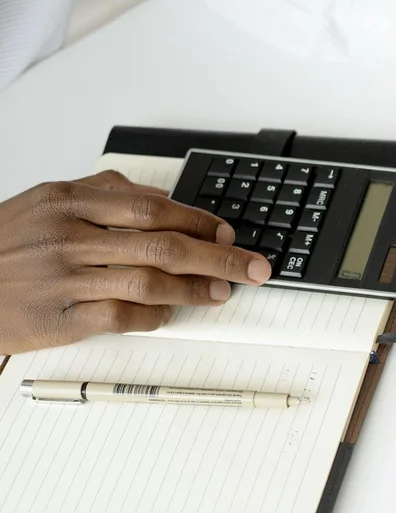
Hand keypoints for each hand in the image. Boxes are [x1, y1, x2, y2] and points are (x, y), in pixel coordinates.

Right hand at [0, 171, 271, 354]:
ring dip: (196, 288)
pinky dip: (156, 317)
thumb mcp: (47, 202)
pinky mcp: (62, 319)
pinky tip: (171, 314)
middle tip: (254, 266)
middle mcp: (69, 236)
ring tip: (223, 291)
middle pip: (163, 243)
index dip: (201, 221)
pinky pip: (124, 318)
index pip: (154, 207)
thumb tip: (162, 197)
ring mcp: (66, 279)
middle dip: (220, 256)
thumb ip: (103, 193)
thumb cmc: (7, 245)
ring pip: (150, 281)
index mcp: (69, 200)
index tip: (230, 234)